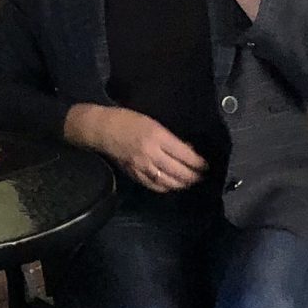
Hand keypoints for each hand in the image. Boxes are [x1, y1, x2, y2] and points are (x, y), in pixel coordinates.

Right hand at [67, 104, 206, 192]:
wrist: (102, 129)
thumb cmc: (127, 120)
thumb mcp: (152, 122)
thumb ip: (169, 137)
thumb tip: (187, 149)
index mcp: (158, 137)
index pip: (185, 155)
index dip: (199, 163)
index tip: (206, 165)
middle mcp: (152, 154)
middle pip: (180, 172)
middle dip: (194, 176)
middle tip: (202, 176)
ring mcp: (143, 167)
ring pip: (169, 182)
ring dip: (182, 184)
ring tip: (190, 182)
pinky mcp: (135, 174)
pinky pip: (155, 186)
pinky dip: (166, 188)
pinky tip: (172, 185)